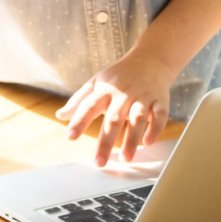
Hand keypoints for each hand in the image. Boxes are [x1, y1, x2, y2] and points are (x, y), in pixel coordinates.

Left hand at [55, 49, 176, 166]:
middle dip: (106, 142)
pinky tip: (148, 142)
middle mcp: (123, 93)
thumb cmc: (119, 76)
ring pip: (138, 119)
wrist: (151, 58)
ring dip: (132, 140)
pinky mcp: (160, 99)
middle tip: (99, 163)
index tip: (70, 137)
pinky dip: (155, 128)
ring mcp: (143, 96)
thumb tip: (59, 116)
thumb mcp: (97, 83)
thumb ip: (79, 101)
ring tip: (125, 159)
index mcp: (105, 90)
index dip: (79, 121)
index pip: (89, 106)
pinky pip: (160, 115)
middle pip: (114, 119)